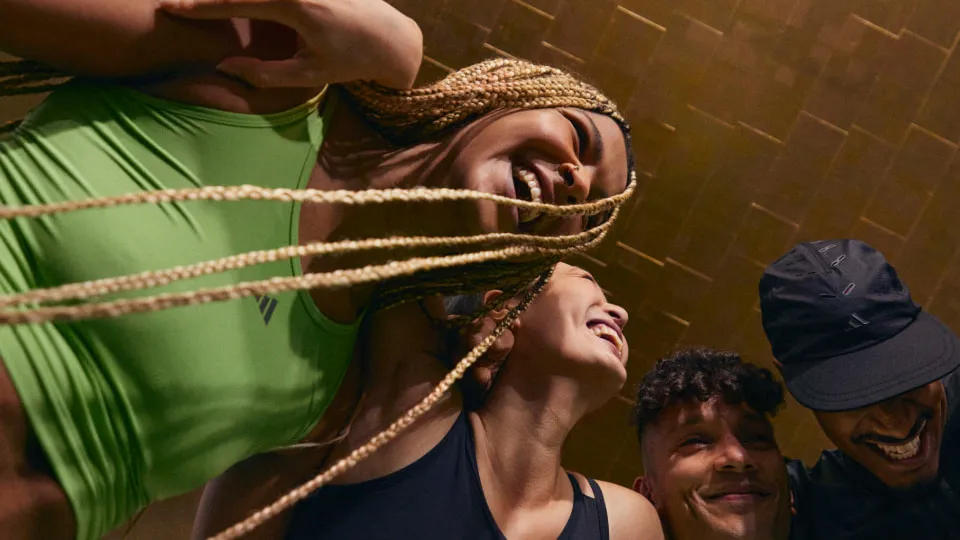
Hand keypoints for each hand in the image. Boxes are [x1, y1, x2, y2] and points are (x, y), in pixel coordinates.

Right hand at [159, 0, 422, 88]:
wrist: (393, 38)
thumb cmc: (353, 60)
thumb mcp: (309, 74)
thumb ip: (264, 73)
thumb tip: (224, 66)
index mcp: (294, 5)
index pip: (234, 2)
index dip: (199, 7)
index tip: (170, 8)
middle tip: (172, 3)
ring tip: (199, 4)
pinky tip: (233, 3)